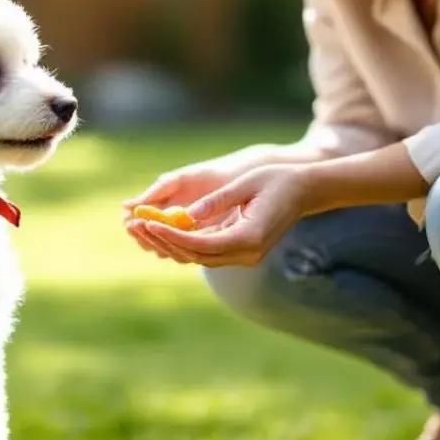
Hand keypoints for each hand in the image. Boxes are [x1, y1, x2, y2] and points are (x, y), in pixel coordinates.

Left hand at [133, 164, 314, 266]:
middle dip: (163, 242)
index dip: (171, 235)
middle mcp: (247, 254)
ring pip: (199, 258)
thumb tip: (188, 215)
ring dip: (170, 245)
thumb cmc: (277, 181)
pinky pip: (208, 253)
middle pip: (196, 256)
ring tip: (142, 229)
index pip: (201, 244)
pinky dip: (184, 244)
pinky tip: (163, 231)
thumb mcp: (245, 184)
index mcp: (249, 238)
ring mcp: (244, 257)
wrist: (305, 192)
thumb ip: (217, 201)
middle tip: (135, 225)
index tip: (147, 222)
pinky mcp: (241, 253)